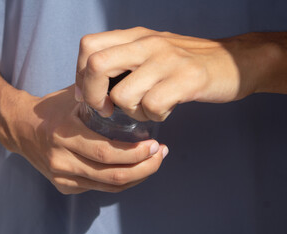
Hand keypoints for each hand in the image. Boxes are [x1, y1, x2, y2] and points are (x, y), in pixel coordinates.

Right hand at [3, 85, 167, 193]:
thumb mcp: (74, 96)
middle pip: (111, 175)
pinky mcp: (64, 186)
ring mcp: (61, 177)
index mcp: (63, 135)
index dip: (135, 153)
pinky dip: (121, 182)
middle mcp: (61, 160)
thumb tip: (135, 93)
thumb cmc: (53, 108)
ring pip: (108, 186)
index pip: (105, 152)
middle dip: (143, 168)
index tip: (155, 144)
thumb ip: (100, 96)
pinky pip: (100, 188)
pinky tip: (135, 169)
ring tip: (154, 162)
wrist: (20, 128)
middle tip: (161, 155)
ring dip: (137, 177)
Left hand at [75, 27, 274, 120]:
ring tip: (147, 108)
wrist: (233, 61)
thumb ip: (120, 62)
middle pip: (96, 65)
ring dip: (130, 111)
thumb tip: (86, 88)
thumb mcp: (149, 52)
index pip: (88, 46)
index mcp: (134, 36)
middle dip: (93, 96)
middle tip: (105, 109)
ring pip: (123, 95)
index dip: (80, 75)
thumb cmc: (183, 63)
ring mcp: (167, 60)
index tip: (89, 95)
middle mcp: (147, 43)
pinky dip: (154, 116)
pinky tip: (165, 110)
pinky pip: (152, 106)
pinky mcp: (187, 78)